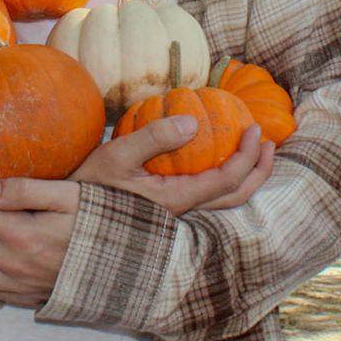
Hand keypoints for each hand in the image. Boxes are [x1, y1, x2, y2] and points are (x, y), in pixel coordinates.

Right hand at [72, 117, 275, 214]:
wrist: (71, 219)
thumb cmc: (91, 186)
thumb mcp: (117, 155)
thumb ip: (154, 137)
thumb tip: (193, 121)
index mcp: (176, 198)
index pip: (226, 180)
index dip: (247, 156)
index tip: (256, 130)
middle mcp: (182, 210)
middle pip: (235, 196)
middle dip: (258, 170)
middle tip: (269, 142)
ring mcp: (176, 211)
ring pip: (223, 199)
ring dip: (244, 175)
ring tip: (252, 150)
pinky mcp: (168, 206)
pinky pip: (207, 193)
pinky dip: (223, 176)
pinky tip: (216, 157)